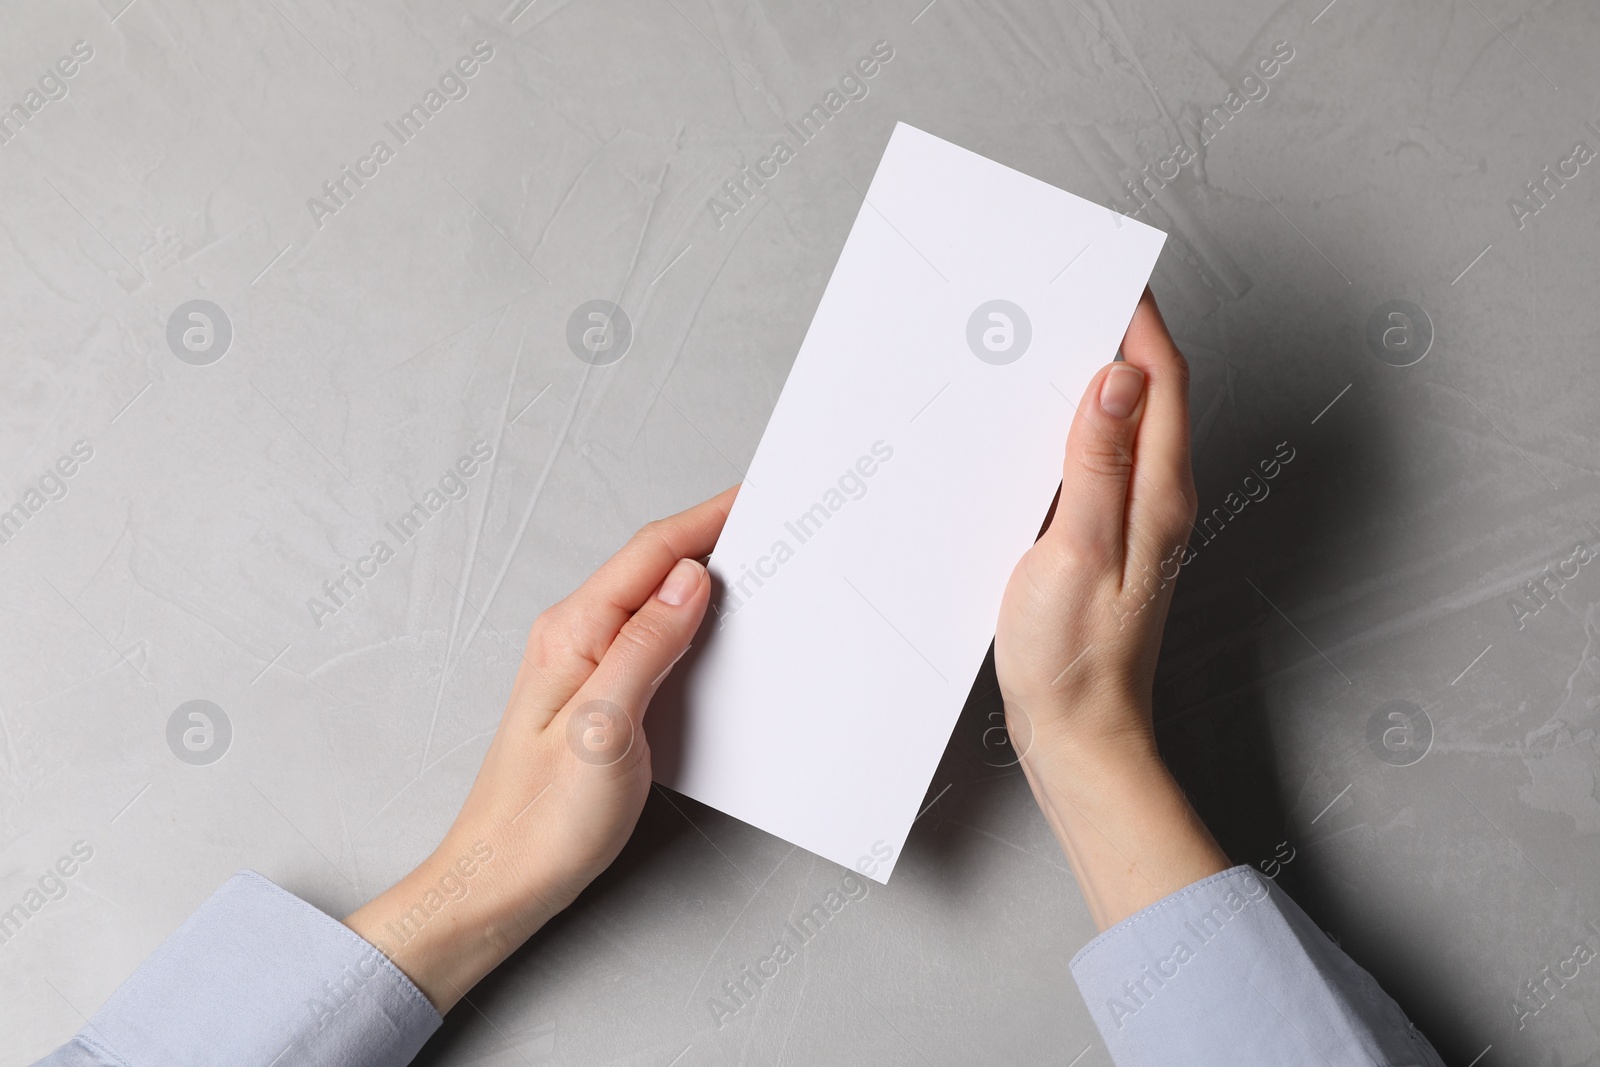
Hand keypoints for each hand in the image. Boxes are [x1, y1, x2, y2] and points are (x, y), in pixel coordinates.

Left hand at [344, 486, 736, 1010]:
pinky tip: (716, 633)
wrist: (500, 881)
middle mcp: (575, 636)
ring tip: (755, 570)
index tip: (756, 498)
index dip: (708, 520)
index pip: (652, 553)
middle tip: (770, 528)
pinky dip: (690, 622)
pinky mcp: (598, 694)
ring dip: (703, 580)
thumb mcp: (605, 730)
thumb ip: (646, 647)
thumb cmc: (541, 821)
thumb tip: (691, 581)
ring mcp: (585, 664)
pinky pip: (650, 637)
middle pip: (653, 566)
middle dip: (712, 539)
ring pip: (654, 600)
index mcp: (573, 632)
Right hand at [994, 290, 1228, 929]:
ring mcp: (1136, 522)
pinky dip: (1076, 430)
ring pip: (1124, 426)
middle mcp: (1158, 500)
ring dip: (1093, 380)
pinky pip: (1102, 464)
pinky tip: (1036, 431)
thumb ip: (1098, 464)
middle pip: (1149, 394)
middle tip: (1064, 294)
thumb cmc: (1075, 658)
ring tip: (1044, 345)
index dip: (1138, 320)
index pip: (1161, 380)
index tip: (1105, 272)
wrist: (1079, 735)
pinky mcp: (1108, 542)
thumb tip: (1116, 378)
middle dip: (1115, 335)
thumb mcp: (1077, 552)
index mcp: (1159, 494)